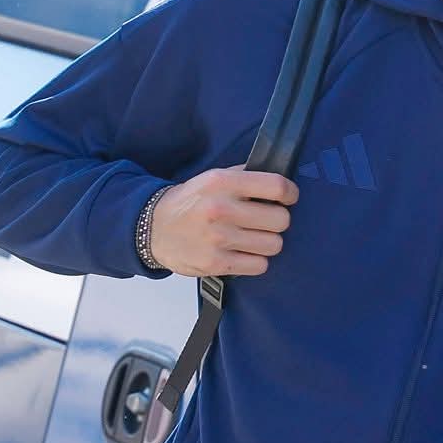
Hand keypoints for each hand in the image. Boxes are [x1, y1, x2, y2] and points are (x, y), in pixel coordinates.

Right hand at [149, 166, 297, 276]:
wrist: (152, 228)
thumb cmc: (190, 203)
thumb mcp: (213, 178)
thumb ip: (245, 177)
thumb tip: (279, 183)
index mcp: (222, 182)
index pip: (277, 186)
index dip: (289, 194)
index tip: (287, 198)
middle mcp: (221, 208)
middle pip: (281, 220)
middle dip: (277, 221)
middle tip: (264, 221)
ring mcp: (218, 237)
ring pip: (274, 244)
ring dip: (267, 242)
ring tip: (252, 238)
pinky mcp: (216, 262)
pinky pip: (259, 265)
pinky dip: (255, 261)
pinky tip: (243, 252)